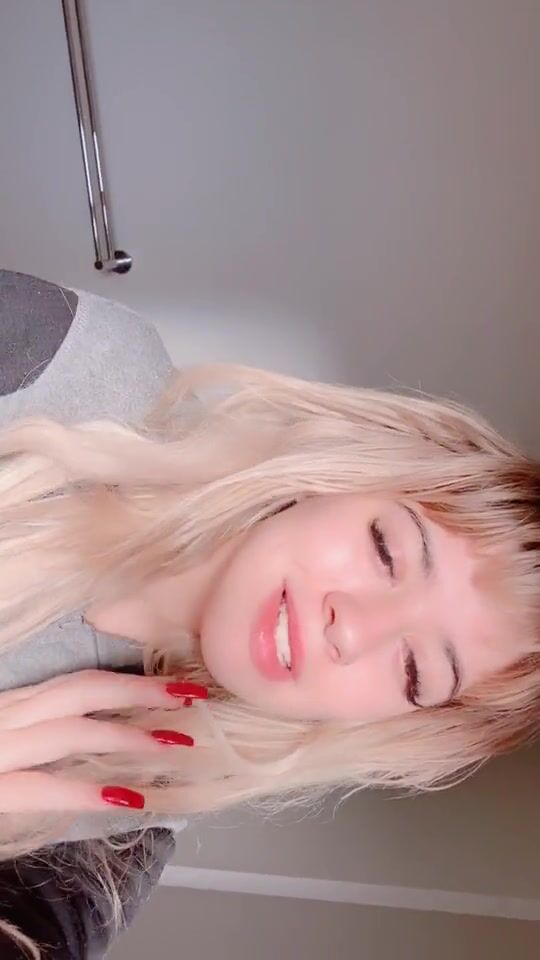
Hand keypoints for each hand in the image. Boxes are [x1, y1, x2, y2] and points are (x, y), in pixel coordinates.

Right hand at [0, 670, 205, 811]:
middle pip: (84, 693)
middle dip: (142, 693)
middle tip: (193, 697)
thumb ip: (41, 733)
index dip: (132, 681)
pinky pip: (40, 789)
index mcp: (15, 705)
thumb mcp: (5, 736)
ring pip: (71, 734)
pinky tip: (126, 798)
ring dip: (128, 737)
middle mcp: (7, 717)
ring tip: (175, 744)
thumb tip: (99, 743)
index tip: (177, 684)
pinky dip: (85, 792)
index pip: (80, 683)